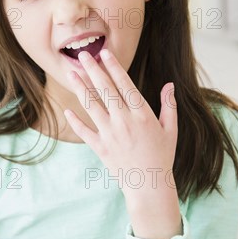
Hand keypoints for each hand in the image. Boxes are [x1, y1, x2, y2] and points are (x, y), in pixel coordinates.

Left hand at [64, 48, 177, 205]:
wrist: (149, 185)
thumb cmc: (162, 156)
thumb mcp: (170, 130)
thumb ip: (169, 106)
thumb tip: (169, 85)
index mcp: (142, 114)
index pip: (125, 84)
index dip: (113, 67)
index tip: (105, 53)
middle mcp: (124, 121)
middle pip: (105, 90)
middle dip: (93, 70)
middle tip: (83, 54)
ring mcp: (110, 134)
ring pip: (91, 105)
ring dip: (80, 88)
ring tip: (71, 73)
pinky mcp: (100, 147)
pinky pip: (84, 131)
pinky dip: (75, 120)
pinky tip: (66, 109)